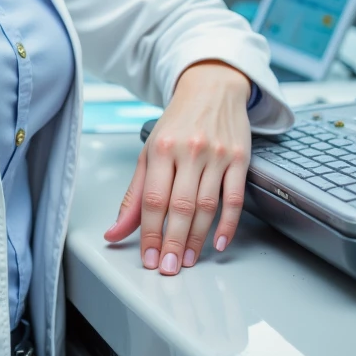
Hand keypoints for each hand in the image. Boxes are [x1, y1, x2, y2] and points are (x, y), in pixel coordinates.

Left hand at [103, 60, 251, 274]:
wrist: (212, 87)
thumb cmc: (178, 123)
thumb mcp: (149, 153)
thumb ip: (134, 196)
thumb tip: (115, 232)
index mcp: (161, 150)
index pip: (153, 200)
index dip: (149, 233)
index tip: (147, 257)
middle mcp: (189, 151)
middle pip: (180, 206)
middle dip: (172, 242)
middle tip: (167, 267)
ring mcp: (217, 155)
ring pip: (207, 206)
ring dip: (197, 239)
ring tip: (186, 260)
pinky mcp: (240, 159)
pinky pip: (234, 197)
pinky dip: (228, 224)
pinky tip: (219, 243)